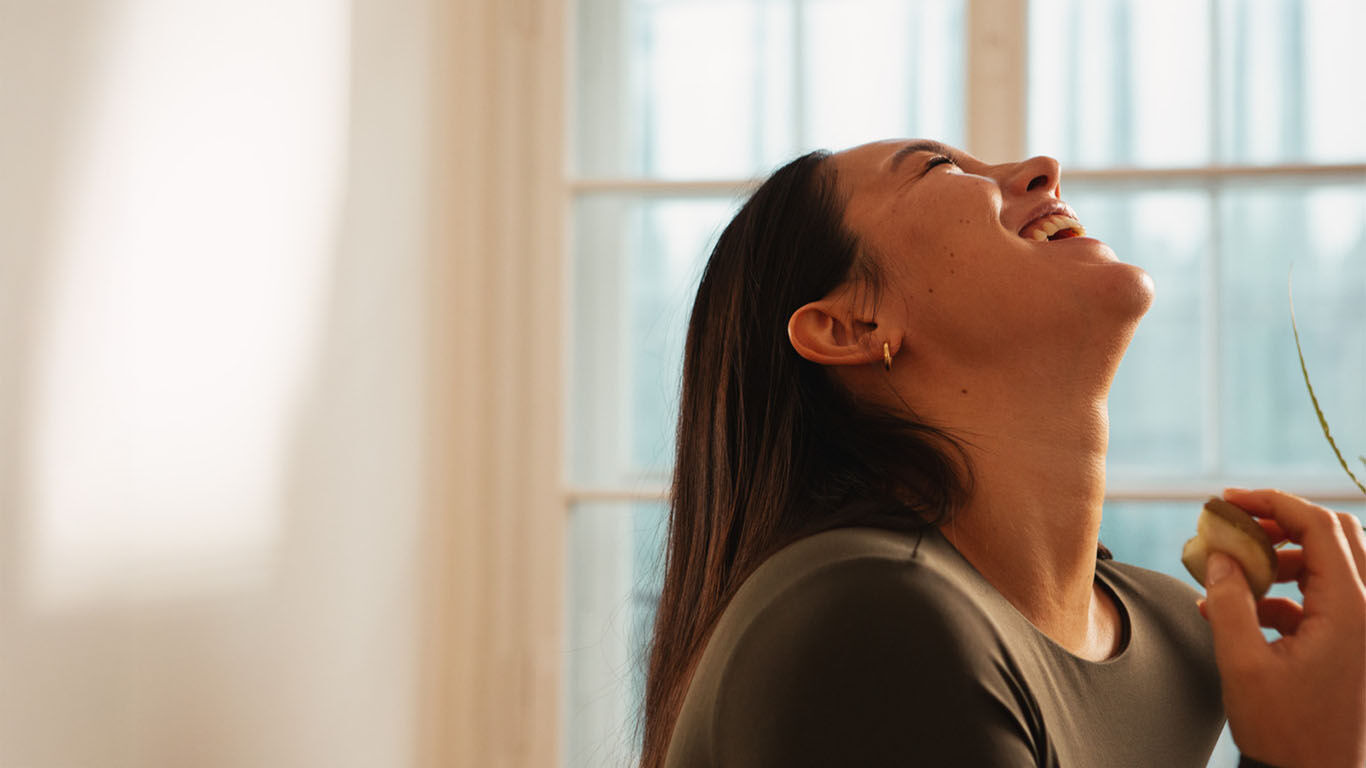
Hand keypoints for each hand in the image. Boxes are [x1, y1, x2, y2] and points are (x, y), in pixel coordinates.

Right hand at [1200, 488, 1365, 767]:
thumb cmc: (1284, 729)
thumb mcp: (1242, 662)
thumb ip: (1229, 601)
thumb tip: (1219, 555)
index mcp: (1351, 610)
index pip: (1319, 525)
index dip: (1272, 501)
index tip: (1228, 499)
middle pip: (1334, 534)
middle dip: (1281, 520)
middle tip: (1235, 521)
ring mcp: (1365, 628)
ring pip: (1330, 562)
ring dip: (1282, 556)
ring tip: (1234, 568)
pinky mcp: (1355, 644)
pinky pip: (1325, 596)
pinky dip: (1285, 590)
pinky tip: (1241, 609)